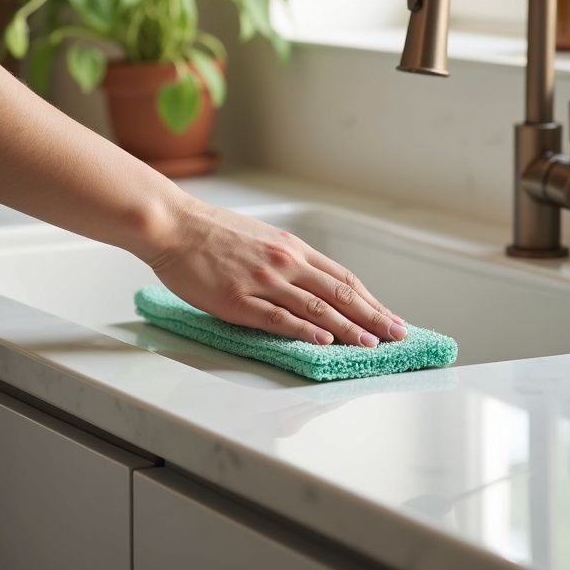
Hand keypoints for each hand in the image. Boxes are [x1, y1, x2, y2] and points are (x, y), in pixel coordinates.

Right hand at [147, 199, 405, 346]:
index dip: (369, 299)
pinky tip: (325, 341)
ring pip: (316, 308)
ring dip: (348, 327)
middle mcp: (285, 262)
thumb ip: (284, 258)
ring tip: (372, 345)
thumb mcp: (259, 237)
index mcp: (291, 247)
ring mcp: (263, 281)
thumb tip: (308, 282)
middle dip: (372, 315)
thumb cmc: (210, 231)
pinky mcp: (239, 299)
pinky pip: (278, 317)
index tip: (388, 316)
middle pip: (339, 292)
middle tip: (397, 334)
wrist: (172, 224)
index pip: (341, 277)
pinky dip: (305, 331)